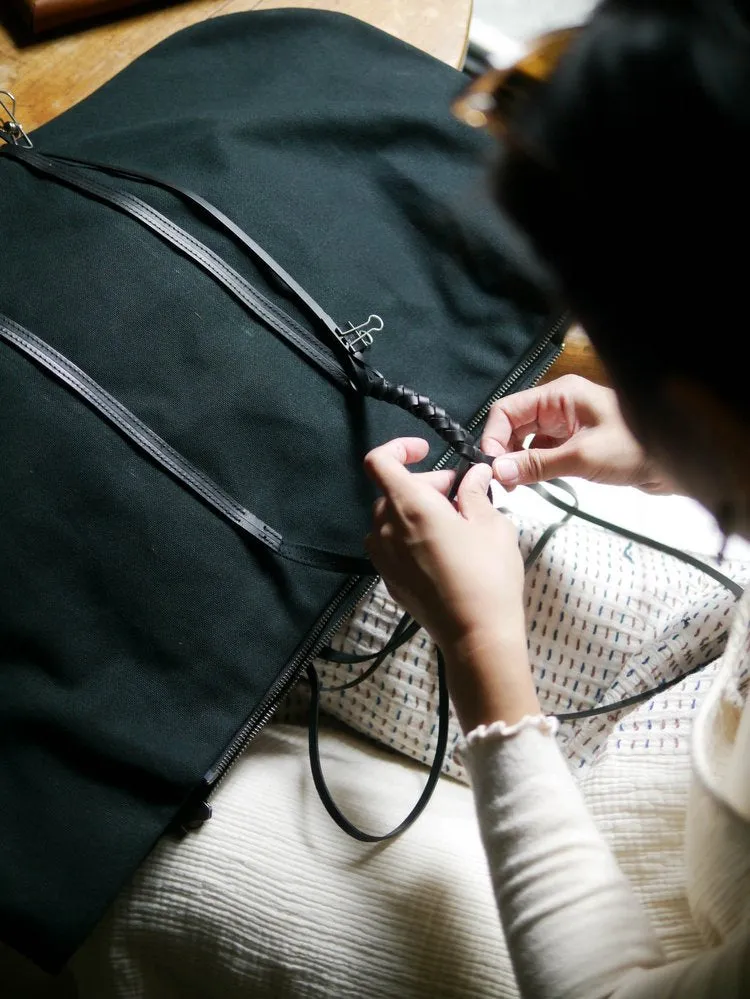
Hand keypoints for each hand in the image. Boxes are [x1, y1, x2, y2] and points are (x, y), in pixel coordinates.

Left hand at [364, 438, 539, 731]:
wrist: (476, 636)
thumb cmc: (488, 576)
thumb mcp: (492, 526)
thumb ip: (475, 494)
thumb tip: (473, 474)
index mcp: (410, 507)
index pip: (379, 462)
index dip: (398, 449)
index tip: (425, 451)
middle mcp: (387, 529)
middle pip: (391, 490)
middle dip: (424, 484)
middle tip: (461, 495)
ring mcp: (383, 558)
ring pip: (390, 519)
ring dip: (415, 511)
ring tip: (452, 524)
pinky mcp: (389, 580)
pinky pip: (392, 545)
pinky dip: (410, 536)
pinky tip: (441, 551)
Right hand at [481, 374, 678, 492]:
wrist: (675, 462)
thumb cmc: (634, 449)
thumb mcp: (581, 457)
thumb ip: (536, 464)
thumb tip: (497, 471)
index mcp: (559, 395)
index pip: (508, 410)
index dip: (493, 437)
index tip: (491, 466)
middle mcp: (558, 406)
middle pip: (513, 425)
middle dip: (502, 451)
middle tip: (501, 482)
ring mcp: (565, 426)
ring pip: (525, 441)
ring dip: (515, 461)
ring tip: (514, 485)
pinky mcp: (574, 444)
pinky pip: (541, 453)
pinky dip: (531, 467)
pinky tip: (529, 483)